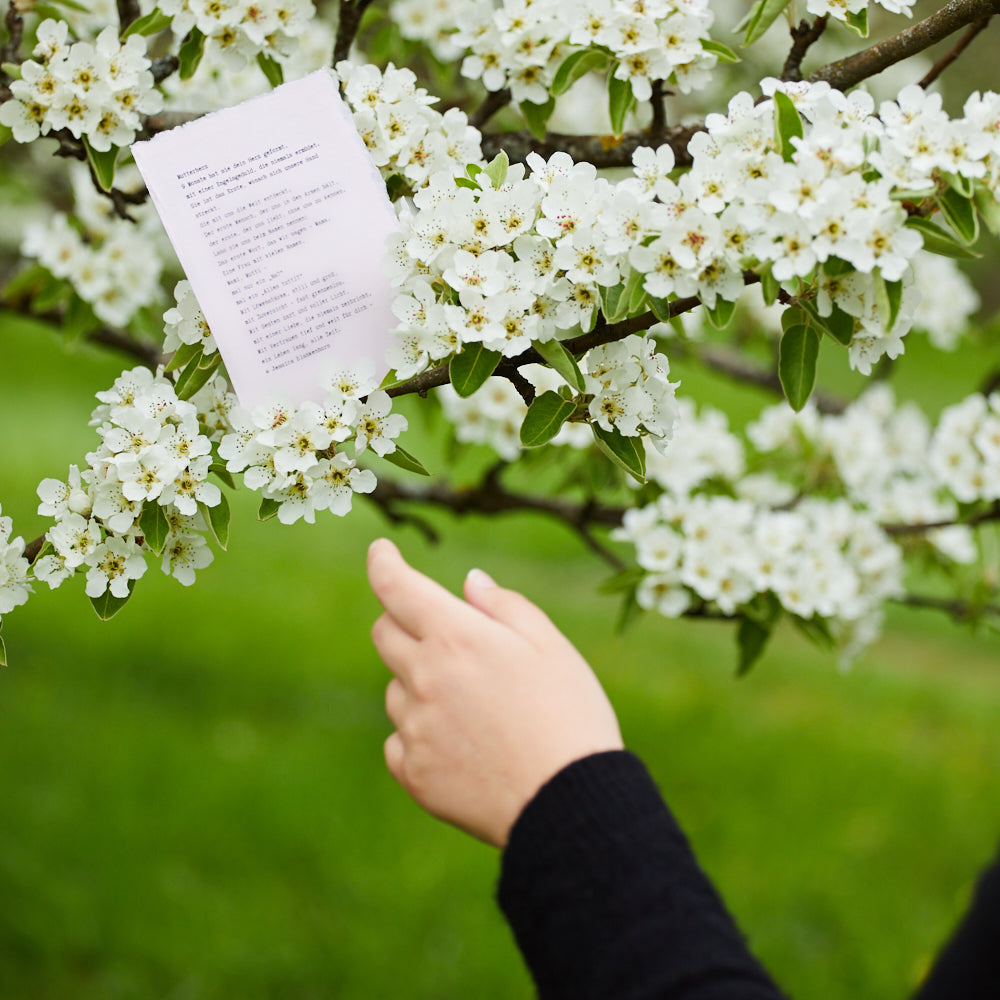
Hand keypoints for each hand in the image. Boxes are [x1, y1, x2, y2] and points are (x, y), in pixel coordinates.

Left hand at [367, 538, 623, 847]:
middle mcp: (423, 678)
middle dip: (404, 624)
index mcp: (455, 637)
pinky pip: (399, 741)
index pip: (397, 587)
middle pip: (385, 635)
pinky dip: (421, 735)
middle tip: (446, 639)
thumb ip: (503, 606)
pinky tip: (464, 747)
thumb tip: (469, 583)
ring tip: (478, 710)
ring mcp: (414, 729)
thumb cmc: (570, 714)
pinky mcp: (414, 773)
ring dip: (419, 685)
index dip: (383, 563)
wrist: (571, 803)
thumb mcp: (549, 644)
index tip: (379, 552)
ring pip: (396, 691)